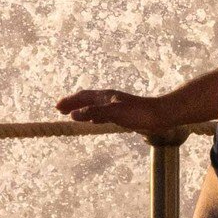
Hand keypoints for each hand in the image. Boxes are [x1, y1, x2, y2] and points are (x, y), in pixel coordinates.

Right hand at [55, 87, 169, 133]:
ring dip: (81, 109)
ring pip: (93, 106)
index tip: (57, 107)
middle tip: (60, 110)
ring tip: (72, 114)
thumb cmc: (139, 113)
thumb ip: (94, 113)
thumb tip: (74, 114)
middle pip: (86, 99)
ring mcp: (116, 106)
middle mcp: (109, 99)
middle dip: (72, 104)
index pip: (82, 97)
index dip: (69, 101)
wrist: (161, 116)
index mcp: (106, 96)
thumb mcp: (114, 113)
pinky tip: (95, 121)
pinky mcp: (123, 114)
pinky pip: (101, 113)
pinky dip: (92, 116)